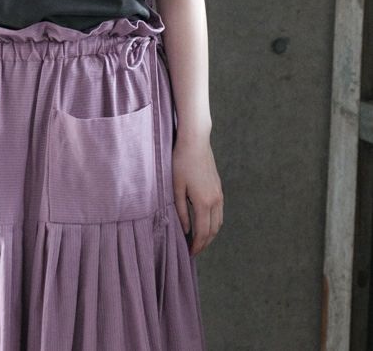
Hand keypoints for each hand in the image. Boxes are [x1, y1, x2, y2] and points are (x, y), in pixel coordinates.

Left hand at [171, 134, 223, 256]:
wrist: (195, 141)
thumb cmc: (181, 162)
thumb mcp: (176, 187)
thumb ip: (181, 211)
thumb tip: (185, 229)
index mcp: (203, 202)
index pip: (203, 233)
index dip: (197, 246)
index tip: (190, 254)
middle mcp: (215, 200)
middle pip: (213, 231)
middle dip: (204, 243)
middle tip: (194, 250)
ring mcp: (219, 194)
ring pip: (219, 222)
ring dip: (210, 234)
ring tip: (198, 239)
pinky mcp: (219, 188)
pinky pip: (219, 212)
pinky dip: (213, 222)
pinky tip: (204, 222)